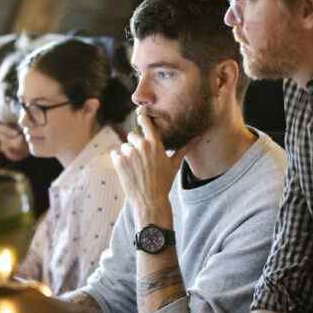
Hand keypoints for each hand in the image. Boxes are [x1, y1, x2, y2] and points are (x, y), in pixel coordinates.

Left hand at [110, 110, 187, 225]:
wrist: (150, 200)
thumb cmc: (164, 182)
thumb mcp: (174, 164)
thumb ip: (183, 149)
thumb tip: (198, 138)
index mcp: (155, 144)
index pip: (146, 123)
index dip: (143, 116)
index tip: (141, 111)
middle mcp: (142, 145)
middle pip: (132, 136)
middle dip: (135, 146)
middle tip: (141, 161)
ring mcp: (130, 153)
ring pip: (124, 147)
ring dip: (127, 155)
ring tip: (135, 169)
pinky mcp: (119, 161)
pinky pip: (114, 154)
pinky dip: (118, 161)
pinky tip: (127, 171)